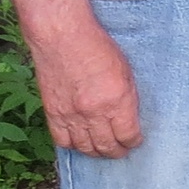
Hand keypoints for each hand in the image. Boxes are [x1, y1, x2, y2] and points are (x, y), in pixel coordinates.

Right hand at [31, 17, 142, 157]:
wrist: (61, 36)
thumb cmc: (96, 46)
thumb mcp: (125, 70)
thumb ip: (127, 97)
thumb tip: (129, 116)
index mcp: (117, 101)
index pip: (128, 135)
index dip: (133, 142)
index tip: (135, 141)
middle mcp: (94, 113)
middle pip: (107, 146)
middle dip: (117, 152)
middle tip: (121, 151)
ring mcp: (72, 115)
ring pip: (85, 148)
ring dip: (96, 152)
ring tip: (102, 149)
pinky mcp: (53, 113)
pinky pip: (62, 141)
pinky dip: (73, 145)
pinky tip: (79, 142)